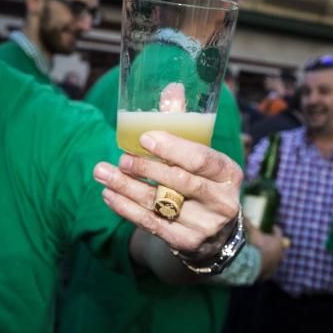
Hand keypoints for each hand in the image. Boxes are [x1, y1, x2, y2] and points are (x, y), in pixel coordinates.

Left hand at [94, 131, 243, 262]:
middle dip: (145, 168)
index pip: (201, 159)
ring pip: (159, 203)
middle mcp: (222, 201)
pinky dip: (126, 209)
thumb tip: (172, 90)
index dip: (171, 148)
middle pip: (179, 181)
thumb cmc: (203, 182)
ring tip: (103, 173)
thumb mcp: (203, 156)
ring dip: (126, 187)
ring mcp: (205, 225)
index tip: (144, 138)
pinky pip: (151, 223)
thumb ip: (186, 124)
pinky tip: (109, 195)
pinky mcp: (187, 243)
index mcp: (229, 173)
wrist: (215, 233)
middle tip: (121, 159)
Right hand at [244, 219, 288, 278]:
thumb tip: (242, 213)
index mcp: (277, 241)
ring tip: (261, 254)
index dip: (274, 229)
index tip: (271, 227)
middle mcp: (279, 253)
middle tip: (268, 242)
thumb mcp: (251, 232)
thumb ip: (247, 222)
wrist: (250, 265)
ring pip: (274, 259)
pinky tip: (257, 265)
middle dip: (274, 245)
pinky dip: (264, 266)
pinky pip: (268, 269)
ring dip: (269, 256)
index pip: (278, 232)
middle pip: (279, 248)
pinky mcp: (268, 274)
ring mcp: (275, 265)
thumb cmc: (254, 245)